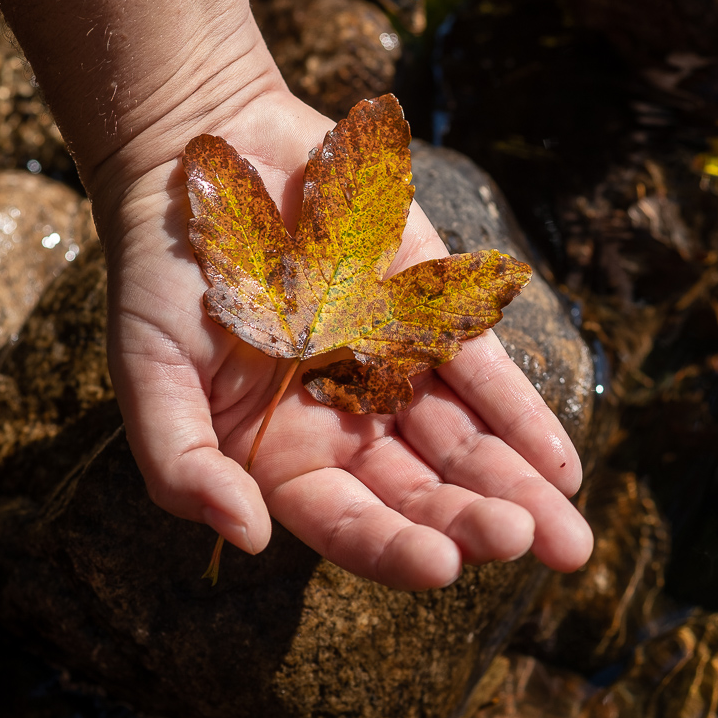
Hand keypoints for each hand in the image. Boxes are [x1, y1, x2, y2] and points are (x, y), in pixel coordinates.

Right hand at [98, 87, 592, 590]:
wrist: (204, 151)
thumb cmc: (161, 271)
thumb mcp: (149, 371)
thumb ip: (183, 462)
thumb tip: (249, 536)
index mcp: (280, 451)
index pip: (345, 519)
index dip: (391, 547)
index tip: (442, 565)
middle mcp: (345, 420)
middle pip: (419, 490)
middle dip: (471, 523)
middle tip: (522, 543)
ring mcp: (393, 364)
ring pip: (463, 441)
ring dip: (515, 487)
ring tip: (568, 538)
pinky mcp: (429, 307)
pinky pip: (482, 368)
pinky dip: (523, 413)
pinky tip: (562, 464)